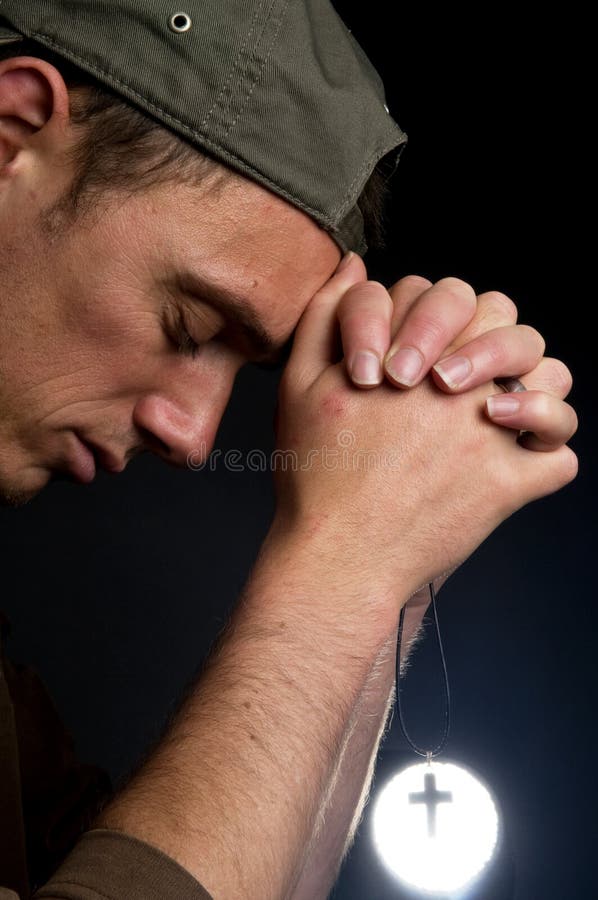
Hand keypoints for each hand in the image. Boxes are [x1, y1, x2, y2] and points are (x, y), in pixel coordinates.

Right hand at [272, 261, 577, 605]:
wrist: (338, 554)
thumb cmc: (315, 475)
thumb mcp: (299, 383)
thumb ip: (327, 315)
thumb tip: (354, 265)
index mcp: (413, 355)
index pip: (454, 296)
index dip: (436, 319)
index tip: (410, 360)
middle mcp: (459, 386)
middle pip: (510, 324)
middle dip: (491, 338)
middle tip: (459, 376)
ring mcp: (490, 435)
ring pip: (551, 381)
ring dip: (533, 387)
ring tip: (498, 408)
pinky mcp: (509, 487)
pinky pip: (559, 458)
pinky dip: (545, 456)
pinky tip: (514, 460)